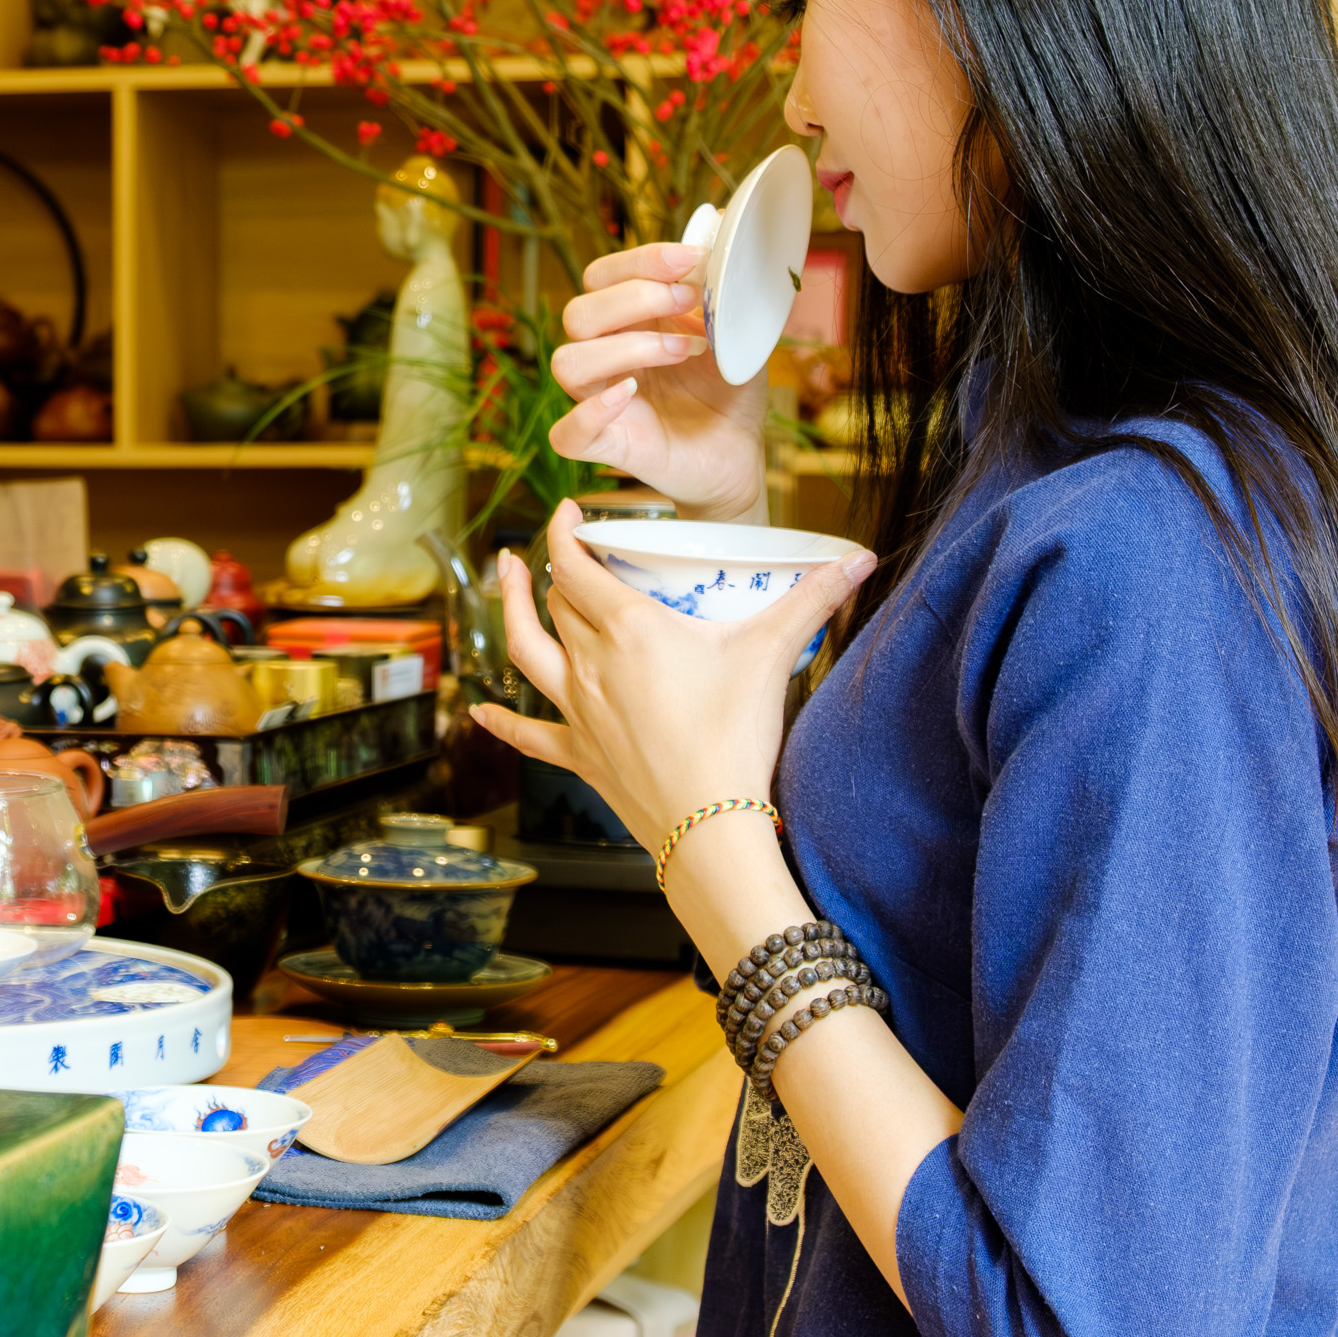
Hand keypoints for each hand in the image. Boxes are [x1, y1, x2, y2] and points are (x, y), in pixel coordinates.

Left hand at [471, 500, 872, 848]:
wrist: (710, 826)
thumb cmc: (735, 737)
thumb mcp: (772, 656)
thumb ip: (813, 601)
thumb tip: (861, 558)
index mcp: (627, 629)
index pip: (576, 566)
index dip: (563, 533)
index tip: (566, 511)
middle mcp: (589, 664)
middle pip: (555, 602)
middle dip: (551, 567)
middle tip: (558, 548)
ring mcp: (577, 711)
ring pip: (523, 650)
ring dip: (509, 609)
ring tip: (503, 579)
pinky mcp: (579, 755)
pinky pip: (527, 733)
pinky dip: (498, 719)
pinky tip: (476, 710)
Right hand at [548, 241, 769, 520]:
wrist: (743, 453)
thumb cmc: (730, 390)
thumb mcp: (735, 330)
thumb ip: (721, 286)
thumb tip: (723, 223)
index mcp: (626, 322)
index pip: (601, 276)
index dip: (639, 261)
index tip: (691, 259)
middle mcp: (605, 356)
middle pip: (578, 313)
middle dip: (636, 298)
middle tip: (689, 302)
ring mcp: (600, 401)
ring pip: (568, 362)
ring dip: (627, 347)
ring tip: (685, 351)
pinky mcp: (608, 446)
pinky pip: (567, 433)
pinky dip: (590, 412)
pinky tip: (630, 394)